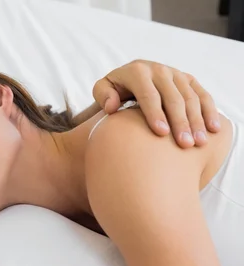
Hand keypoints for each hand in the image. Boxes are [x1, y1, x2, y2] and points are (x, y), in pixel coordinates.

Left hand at [93, 59, 220, 147]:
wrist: (128, 78)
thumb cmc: (113, 90)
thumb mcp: (102, 88)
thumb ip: (103, 95)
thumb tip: (111, 107)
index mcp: (137, 71)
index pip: (148, 94)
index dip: (155, 114)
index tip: (161, 133)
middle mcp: (159, 70)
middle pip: (173, 98)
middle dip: (180, 122)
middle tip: (184, 144)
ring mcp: (176, 74)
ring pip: (190, 98)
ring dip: (197, 120)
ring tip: (199, 142)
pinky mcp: (188, 79)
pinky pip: (202, 95)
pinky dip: (210, 111)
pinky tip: (214, 129)